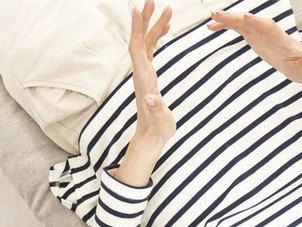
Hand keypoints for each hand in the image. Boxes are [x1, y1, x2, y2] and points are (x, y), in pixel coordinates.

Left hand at [129, 0, 175, 144]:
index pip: (137, 49)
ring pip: (146, 44)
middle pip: (140, 41)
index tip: (137, 9)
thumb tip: (151, 97)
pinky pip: (151, 51)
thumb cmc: (158, 130)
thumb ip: (157, 110)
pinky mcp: (149, 76)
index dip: (136, 29)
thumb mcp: (162, 122)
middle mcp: (141, 74)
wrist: (150, 138)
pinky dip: (157, 37)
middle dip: (146, 20)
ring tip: (165, 9)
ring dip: (153, 26)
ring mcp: (144, 74)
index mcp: (144, 79)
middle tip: (153, 0)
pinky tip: (165, 29)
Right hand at [207, 11, 301, 82]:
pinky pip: (237, 27)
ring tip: (211, 20)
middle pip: (251, 21)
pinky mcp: (253, 36)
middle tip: (218, 15)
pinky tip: (212, 28)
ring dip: (227, 19)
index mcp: (280, 40)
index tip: (246, 17)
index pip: (268, 28)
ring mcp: (260, 33)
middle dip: (236, 17)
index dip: (257, 23)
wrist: (300, 61)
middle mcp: (268, 32)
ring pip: (242, 22)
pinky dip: (225, 26)